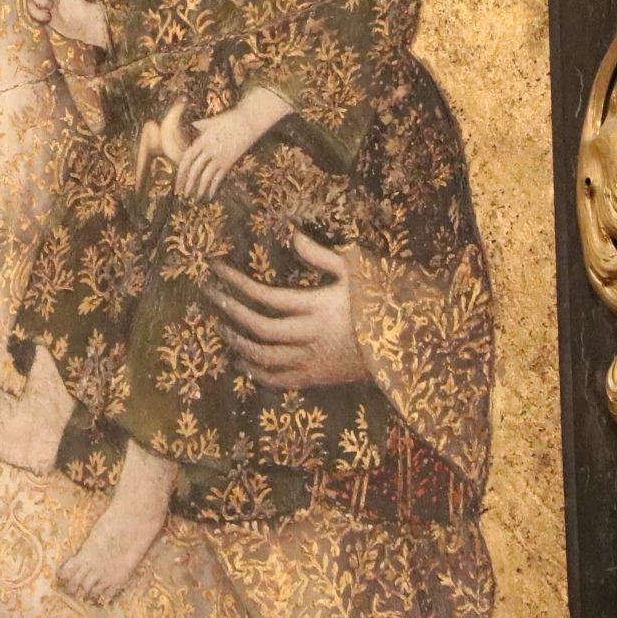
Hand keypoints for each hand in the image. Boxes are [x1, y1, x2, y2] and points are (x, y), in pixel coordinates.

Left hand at [172, 86, 290, 201]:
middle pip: (195, 170)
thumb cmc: (229, 119)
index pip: (187, 158)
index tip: (177, 181)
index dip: (181, 172)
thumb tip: (188, 126)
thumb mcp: (210, 121)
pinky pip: (219, 177)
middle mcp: (209, 150)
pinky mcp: (229, 161)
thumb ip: (198, 126)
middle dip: (188, 184)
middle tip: (183, 194)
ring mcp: (220, 156)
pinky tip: (209, 195)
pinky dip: (213, 187)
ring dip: (199, 189)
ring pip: (206, 176)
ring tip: (195, 198)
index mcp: (202, 140)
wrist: (248, 121)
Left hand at [202, 233, 368, 388]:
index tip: (215, 268)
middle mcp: (309, 336)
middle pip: (256, 326)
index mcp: (316, 307)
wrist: (408, 347)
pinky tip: (242, 362)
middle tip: (207, 292)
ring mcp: (312, 361)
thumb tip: (292, 237)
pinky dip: (256, 373)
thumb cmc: (383, 302)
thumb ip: (323, 255)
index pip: (264, 295)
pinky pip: (279, 380)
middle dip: (227, 308)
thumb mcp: (358, 271)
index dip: (235, 282)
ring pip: (263, 356)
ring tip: (220, 326)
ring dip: (237, 341)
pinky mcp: (318, 379)